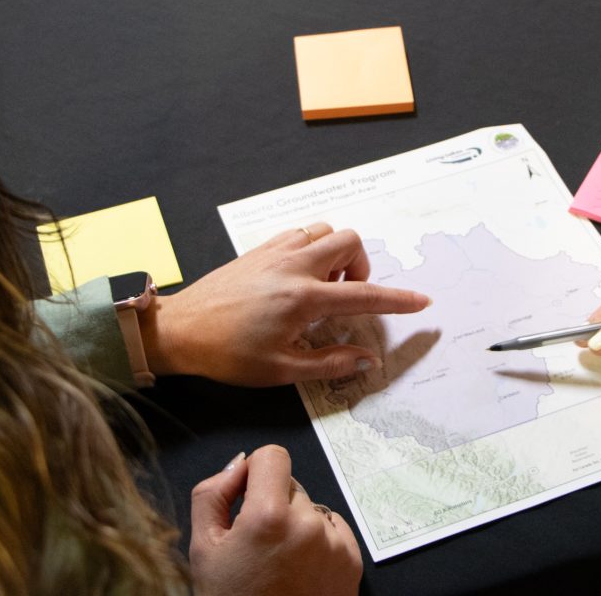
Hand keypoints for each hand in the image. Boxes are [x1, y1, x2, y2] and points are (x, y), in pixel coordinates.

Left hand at [141, 223, 430, 385]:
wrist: (179, 331)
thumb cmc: (226, 354)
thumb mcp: (280, 370)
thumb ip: (329, 363)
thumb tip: (365, 360)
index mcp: (302, 299)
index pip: (363, 295)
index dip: (398, 299)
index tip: (421, 302)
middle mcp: (293, 267)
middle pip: (349, 241)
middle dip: (360, 266)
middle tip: (346, 296)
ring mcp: (274, 252)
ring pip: (325, 230)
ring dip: (335, 254)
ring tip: (322, 287)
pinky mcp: (259, 249)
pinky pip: (299, 233)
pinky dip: (311, 249)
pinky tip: (299, 277)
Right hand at [190, 445, 362, 595]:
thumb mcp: (204, 548)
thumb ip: (213, 494)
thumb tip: (239, 463)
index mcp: (268, 516)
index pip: (272, 456)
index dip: (255, 472)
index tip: (246, 496)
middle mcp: (308, 523)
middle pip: (289, 485)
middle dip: (272, 505)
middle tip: (257, 544)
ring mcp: (334, 541)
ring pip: (311, 508)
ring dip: (296, 524)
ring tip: (279, 563)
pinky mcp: (352, 558)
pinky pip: (332, 528)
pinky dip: (317, 541)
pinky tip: (299, 570)